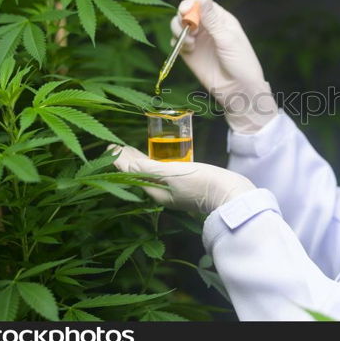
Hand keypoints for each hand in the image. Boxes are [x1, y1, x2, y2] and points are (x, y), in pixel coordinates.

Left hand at [108, 144, 255, 213]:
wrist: (229, 194)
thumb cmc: (201, 183)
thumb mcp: (172, 174)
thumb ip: (148, 168)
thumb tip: (126, 163)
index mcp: (155, 191)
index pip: (131, 173)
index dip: (119, 160)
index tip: (110, 146)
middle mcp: (161, 192)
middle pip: (139, 174)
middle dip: (127, 160)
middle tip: (116, 146)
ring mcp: (173, 189)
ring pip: (150, 173)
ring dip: (139, 160)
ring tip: (131, 150)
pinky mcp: (185, 184)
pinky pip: (162, 172)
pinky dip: (154, 163)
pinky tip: (157, 157)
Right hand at [170, 0, 277, 133]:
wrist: (238, 90)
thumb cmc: (240, 63)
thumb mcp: (227, 39)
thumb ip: (212, 20)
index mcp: (221, 19)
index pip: (201, 2)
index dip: (191, 3)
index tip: (185, 11)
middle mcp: (208, 26)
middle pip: (186, 11)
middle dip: (183, 18)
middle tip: (191, 31)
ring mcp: (198, 40)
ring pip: (178, 25)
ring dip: (179, 30)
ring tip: (190, 44)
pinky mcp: (189, 53)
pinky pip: (176, 41)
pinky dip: (176, 43)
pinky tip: (187, 51)